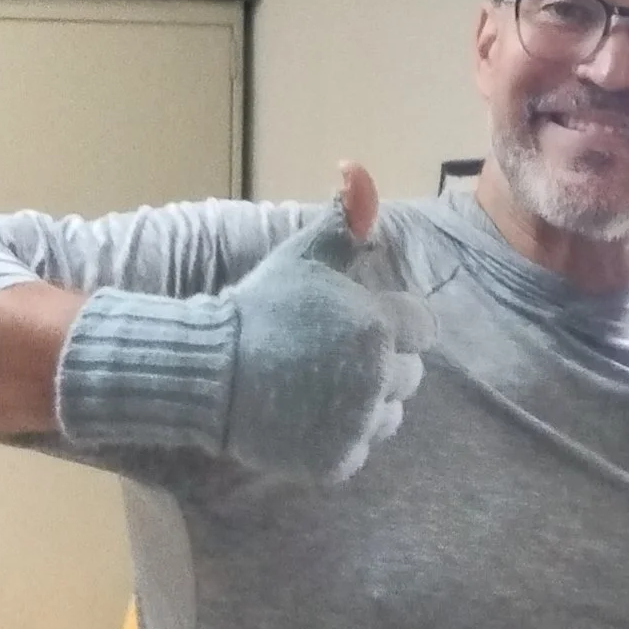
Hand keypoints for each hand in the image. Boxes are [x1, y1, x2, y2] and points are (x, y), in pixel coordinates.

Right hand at [54, 159, 434, 482]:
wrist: (206, 369)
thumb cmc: (259, 307)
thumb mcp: (302, 258)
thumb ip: (343, 222)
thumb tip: (357, 168)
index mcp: (379, 327)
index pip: (422, 330)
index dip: (392, 325)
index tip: (352, 326)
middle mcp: (377, 377)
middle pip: (410, 376)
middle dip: (381, 365)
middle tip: (330, 357)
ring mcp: (357, 423)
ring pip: (390, 416)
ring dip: (367, 404)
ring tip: (319, 386)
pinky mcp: (336, 460)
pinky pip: (359, 449)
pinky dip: (340, 438)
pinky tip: (306, 415)